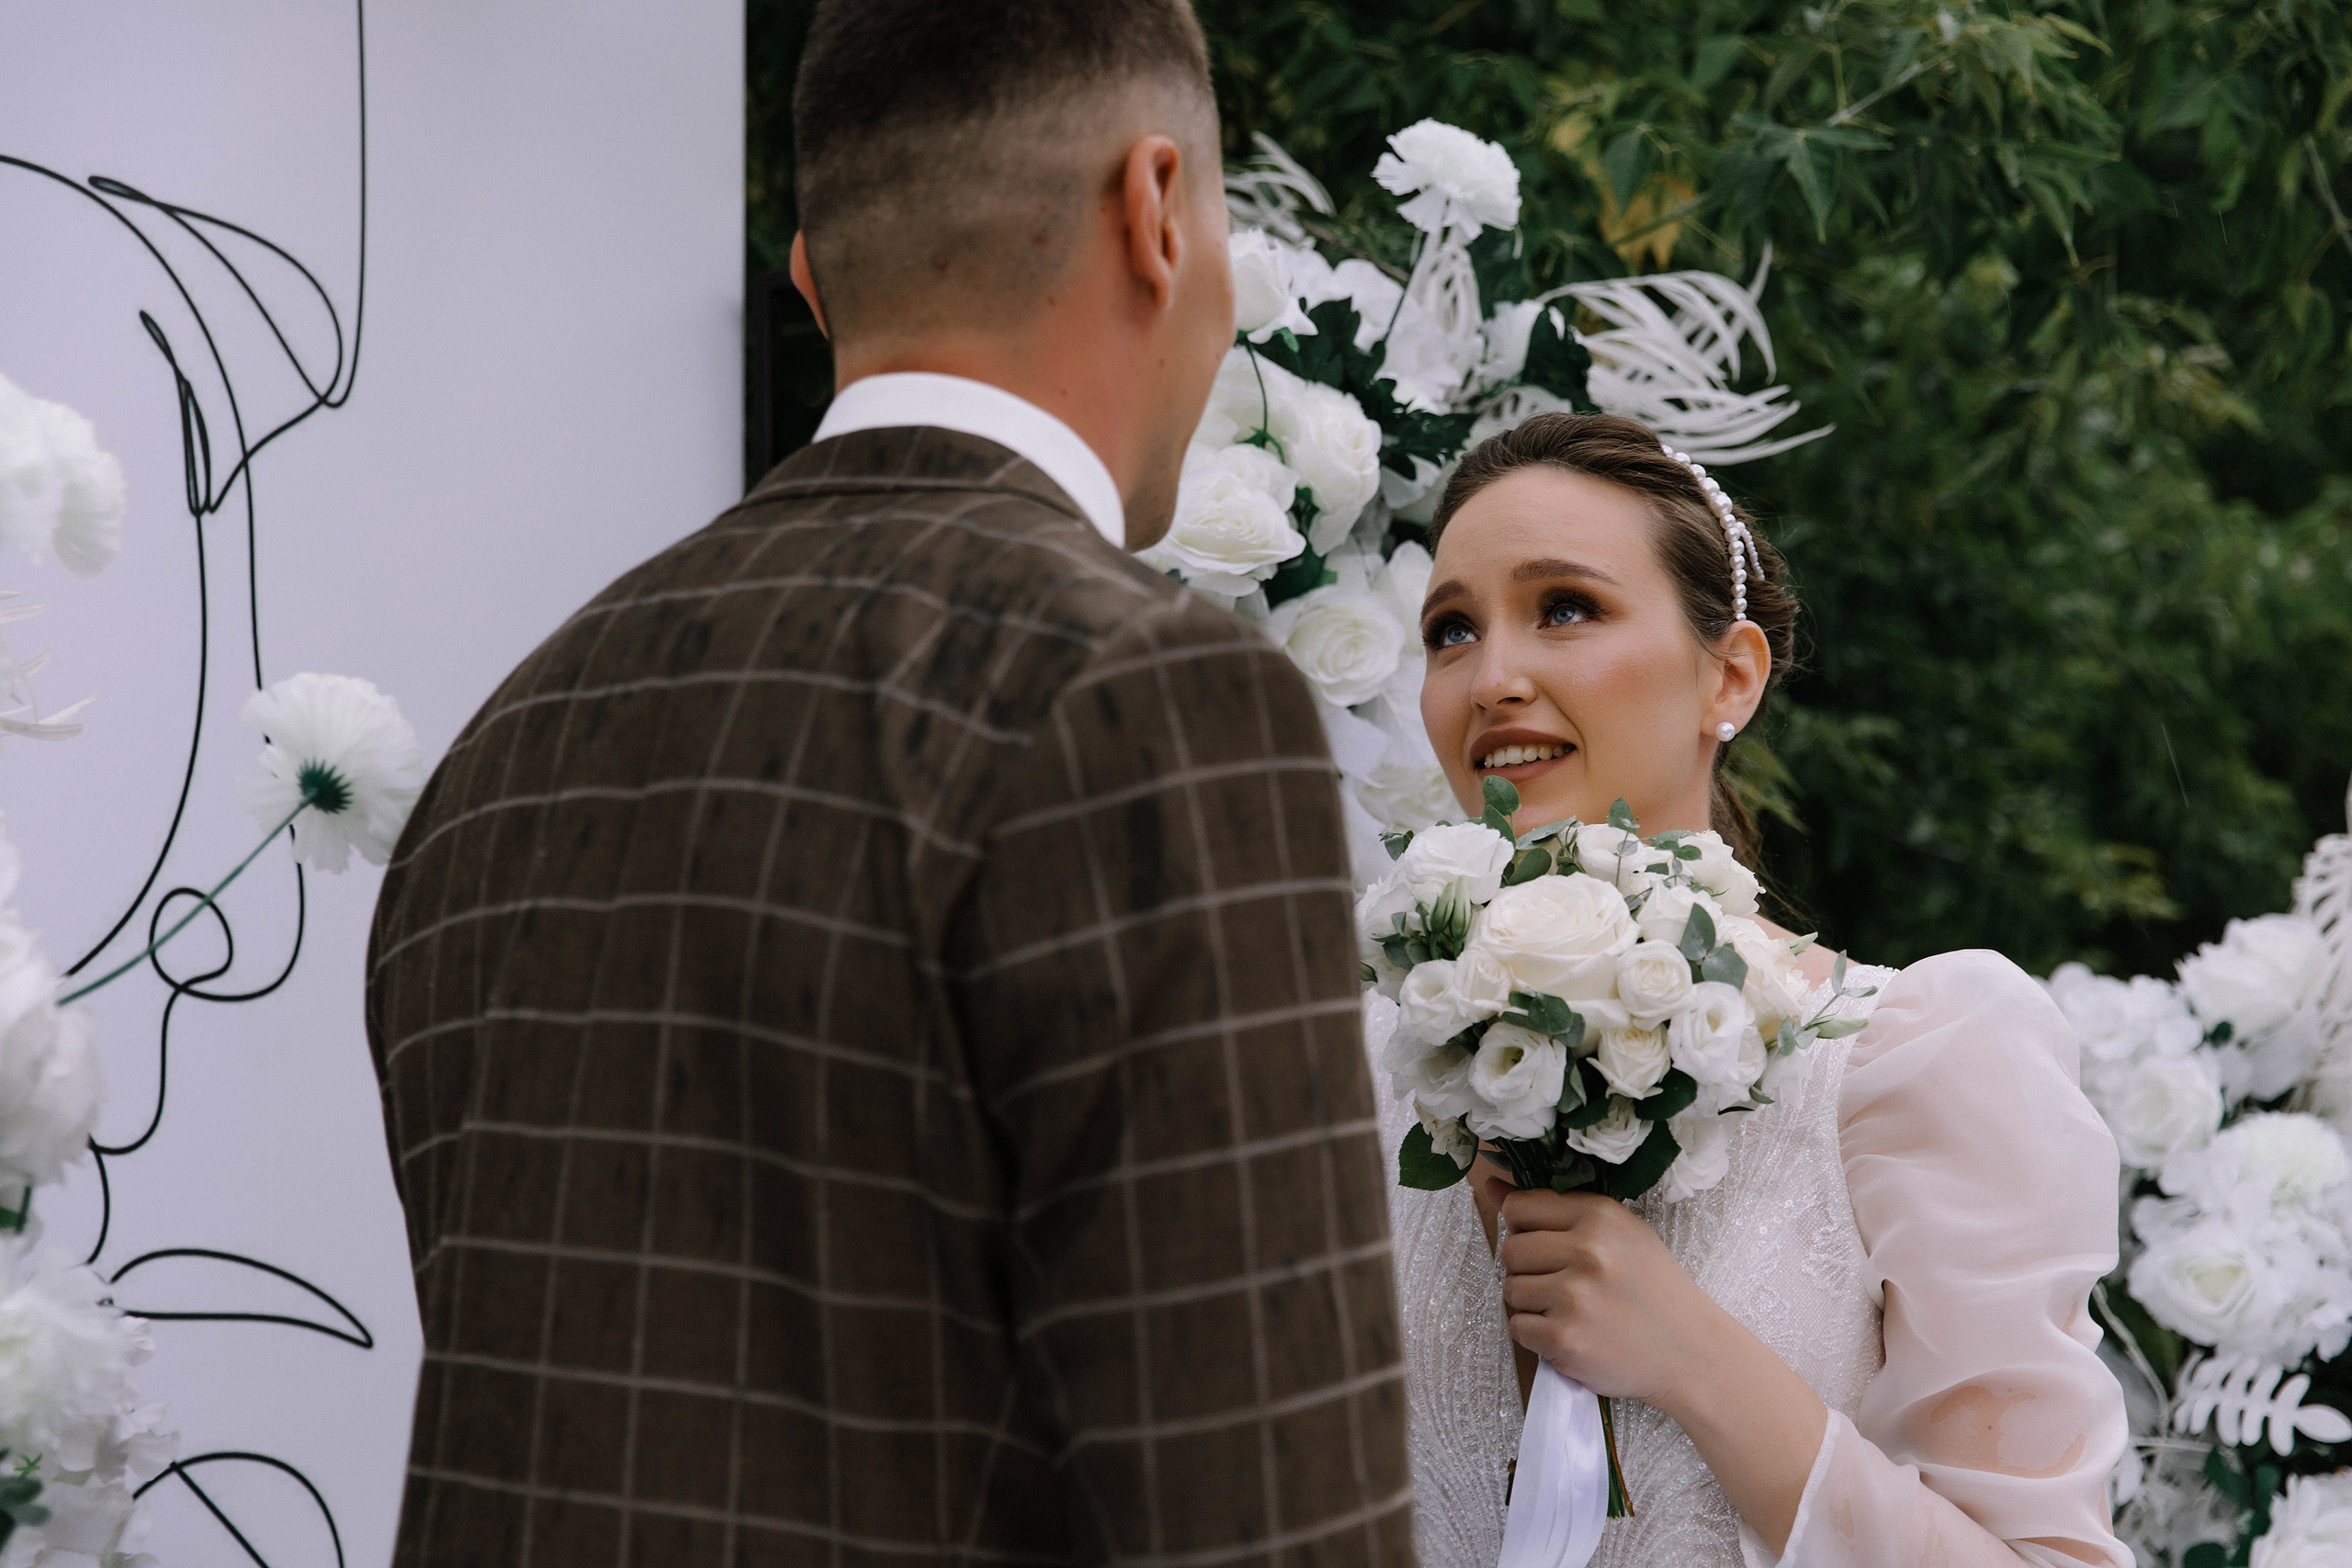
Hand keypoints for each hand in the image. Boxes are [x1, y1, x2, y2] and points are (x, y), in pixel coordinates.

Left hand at [1491, 1180, 1733, 1410]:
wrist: (1690, 1351)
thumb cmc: (1652, 1288)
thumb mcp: (1620, 1233)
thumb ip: (1556, 1208)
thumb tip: (1492, 1187)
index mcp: (1600, 1216)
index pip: (1520, 1208)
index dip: (1522, 1228)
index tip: (1541, 1243)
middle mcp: (1586, 1251)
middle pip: (1509, 1250)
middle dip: (1525, 1269)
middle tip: (1558, 1282)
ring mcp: (1574, 1297)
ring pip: (1510, 1290)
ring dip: (1531, 1303)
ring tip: (1569, 1309)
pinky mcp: (1565, 1339)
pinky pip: (1518, 1328)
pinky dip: (1536, 1335)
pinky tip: (1569, 1332)